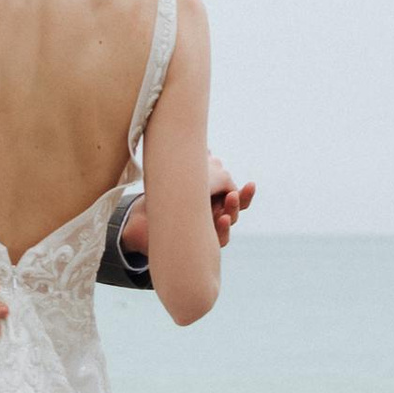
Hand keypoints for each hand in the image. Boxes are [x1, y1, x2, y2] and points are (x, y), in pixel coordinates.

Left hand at [119, 155, 253, 261]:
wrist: (142, 220)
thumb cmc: (163, 197)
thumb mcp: (181, 176)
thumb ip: (198, 166)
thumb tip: (209, 151)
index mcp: (213, 200)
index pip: (236, 197)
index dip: (246, 193)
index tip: (252, 184)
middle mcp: (212, 216)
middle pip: (235, 212)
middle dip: (239, 202)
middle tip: (234, 194)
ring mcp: (205, 230)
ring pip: (227, 226)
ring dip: (230, 214)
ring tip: (227, 206)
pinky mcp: (196, 242)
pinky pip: (216, 241)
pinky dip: (220, 231)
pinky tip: (220, 221)